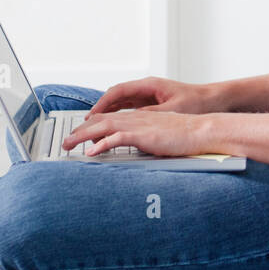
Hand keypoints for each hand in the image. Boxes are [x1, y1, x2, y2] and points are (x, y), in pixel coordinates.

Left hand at [61, 107, 212, 159]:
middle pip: (101, 120)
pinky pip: (117, 138)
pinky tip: (91, 152)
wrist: (202, 130)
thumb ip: (146, 140)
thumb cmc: (187, 136)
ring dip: (83, 136)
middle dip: (81, 130)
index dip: (92, 125)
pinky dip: (101, 144)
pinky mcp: (144, 135)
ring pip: (104, 127)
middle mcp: (136, 118)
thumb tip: (137, 148)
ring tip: (69, 145)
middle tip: (66, 140)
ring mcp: (139, 125)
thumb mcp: (161, 136)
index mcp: (140, 117)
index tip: (79, 133)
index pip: (110, 118)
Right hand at [87, 76, 215, 118]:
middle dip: (100, 110)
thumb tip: (130, 120)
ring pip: (121, 104)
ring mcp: (149, 96)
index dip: (102, 104)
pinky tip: (111, 129)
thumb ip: (151, 115)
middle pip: (116, 97)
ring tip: (92, 128)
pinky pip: (130, 110)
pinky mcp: (153, 105)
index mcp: (149, 85)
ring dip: (107, 115)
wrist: (214, 100)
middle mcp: (146, 88)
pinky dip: (118, 118)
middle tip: (85, 125)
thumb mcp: (173, 110)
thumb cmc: (198, 103)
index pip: (118, 92)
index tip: (91, 116)